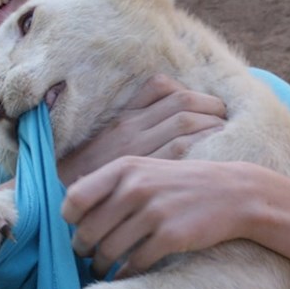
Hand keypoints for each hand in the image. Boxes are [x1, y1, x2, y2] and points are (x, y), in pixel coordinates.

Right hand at [58, 74, 225, 183]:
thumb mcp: (105, 147)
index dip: (191, 93)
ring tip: (226, 136)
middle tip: (227, 120)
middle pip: (181, 103)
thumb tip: (164, 120)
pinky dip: (201, 146)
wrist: (62, 200)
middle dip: (210, 108)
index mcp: (122, 118)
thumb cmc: (87, 178)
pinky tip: (213, 154)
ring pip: (184, 123)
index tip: (209, 107)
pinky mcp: (144, 171)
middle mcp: (131, 128)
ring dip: (211, 127)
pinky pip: (180, 149)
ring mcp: (137, 148)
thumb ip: (130, 132)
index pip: (163, 88)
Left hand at [62, 156, 258, 277]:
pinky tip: (124, 275)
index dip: (69, 219)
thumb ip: (113, 182)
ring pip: (108, 250)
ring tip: (101, 268)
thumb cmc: (184, 184)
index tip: (75, 227)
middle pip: (88, 229)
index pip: (76, 197)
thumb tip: (71, 201)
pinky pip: (134, 263)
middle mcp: (136, 188)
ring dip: (100, 265)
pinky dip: (124, 274)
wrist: (234, 193)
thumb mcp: (147, 170)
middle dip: (82, 248)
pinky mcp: (171, 236)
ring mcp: (154, 212)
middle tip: (86, 255)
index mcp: (126, 168)